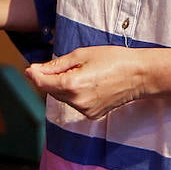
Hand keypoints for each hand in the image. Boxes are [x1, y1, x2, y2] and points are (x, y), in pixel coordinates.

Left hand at [25, 46, 146, 118]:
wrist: (139, 76)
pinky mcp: (92, 115)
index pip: (42, 83)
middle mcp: (76, 101)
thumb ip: (56, 64)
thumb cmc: (113, 60)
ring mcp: (85, 111)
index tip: (30, 67)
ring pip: (63, 97)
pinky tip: (90, 83)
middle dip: (50, 78)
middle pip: (51, 90)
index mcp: (72, 85)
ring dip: (64, 86)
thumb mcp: (82, 54)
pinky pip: (75, 103)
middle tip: (65, 64)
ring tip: (85, 72)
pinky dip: (76, 93)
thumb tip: (35, 70)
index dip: (34, 74)